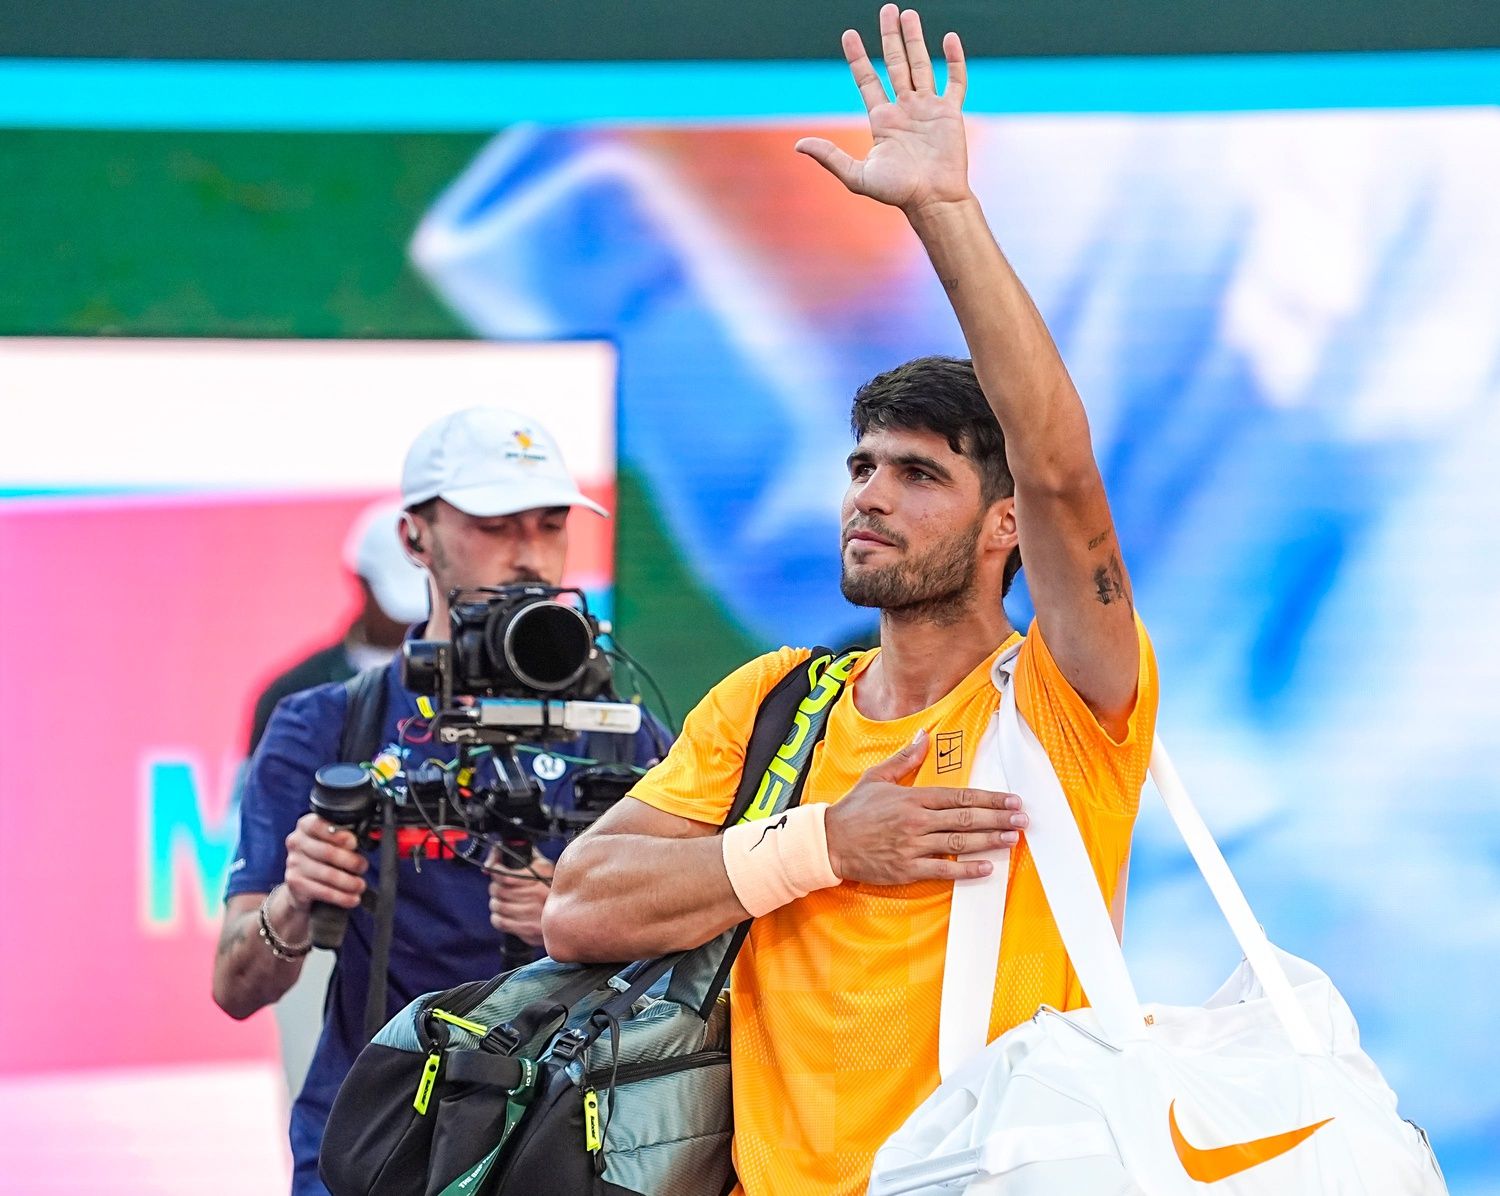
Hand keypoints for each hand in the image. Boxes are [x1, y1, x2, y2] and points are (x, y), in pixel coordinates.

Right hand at [284, 812, 367, 910]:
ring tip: (361, 885)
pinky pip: (323, 891)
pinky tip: (352, 898)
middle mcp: (296, 842)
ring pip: (327, 874)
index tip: (354, 842)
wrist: (301, 884)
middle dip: (350, 861)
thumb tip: (365, 840)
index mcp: (306, 826)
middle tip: (363, 866)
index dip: (338, 834)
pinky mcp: (295, 883)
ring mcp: (293, 863)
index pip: (318, 825)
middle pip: (327, 852)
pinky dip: (341, 897)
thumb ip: (345, 837)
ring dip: (349, 882)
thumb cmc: (323, 857)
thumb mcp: (332, 841)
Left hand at [485, 846, 555, 947]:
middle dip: (495, 887)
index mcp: (540, 874)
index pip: (505, 875)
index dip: (495, 870)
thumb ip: (518, 856)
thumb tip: (492, 858)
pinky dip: (497, 918)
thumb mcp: (541, 865)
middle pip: (498, 890)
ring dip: (496, 903)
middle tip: (500, 887)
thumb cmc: (551, 887)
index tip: (494, 868)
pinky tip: (504, 914)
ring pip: (498, 906)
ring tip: (503, 901)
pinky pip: (501, 922)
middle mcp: (538, 893)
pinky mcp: (529, 929)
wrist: (571, 915)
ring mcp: (533, 912)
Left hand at [795, 5, 971, 215]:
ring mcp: (928, 109)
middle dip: (890, 37)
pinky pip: (954, 81)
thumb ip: (830, 157)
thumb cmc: (897, 193)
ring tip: (909, 14)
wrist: (933, 200)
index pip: (867, 80)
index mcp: (882, 120)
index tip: (849, 35)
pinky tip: (948, 39)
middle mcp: (904, 109)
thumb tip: (798, 145)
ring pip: (921, 65)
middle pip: (895, 64)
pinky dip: (953, 60)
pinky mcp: (950, 113)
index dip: (858, 58)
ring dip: (915, 40)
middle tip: (887, 10)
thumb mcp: (857, 176)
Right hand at [824, 730, 1026, 884]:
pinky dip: (966, 869)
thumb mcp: (876, 777)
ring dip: (989, 840)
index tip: (1011, 800)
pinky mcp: (907, 868)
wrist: (829, 842)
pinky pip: (943, 869)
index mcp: (913, 798)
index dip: (989, 798)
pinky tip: (986, 866)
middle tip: (1022, 820)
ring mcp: (913, 846)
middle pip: (966, 818)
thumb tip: (924, 736)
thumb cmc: (853, 810)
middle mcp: (917, 821)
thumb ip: (904, 759)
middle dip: (998, 818)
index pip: (960, 796)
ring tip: (1012, 839)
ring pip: (959, 842)